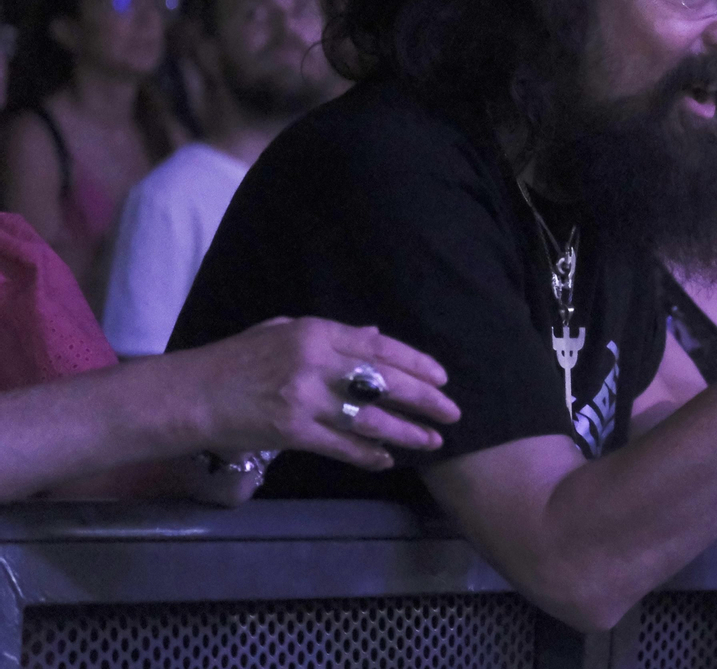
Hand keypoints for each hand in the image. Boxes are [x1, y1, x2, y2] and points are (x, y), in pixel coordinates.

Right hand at [183, 317, 461, 469]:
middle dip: (424, 398)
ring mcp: (304, 399)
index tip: (442, 376)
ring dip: (406, 432)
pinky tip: (388, 460)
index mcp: (315, 332)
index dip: (416, 362)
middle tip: (452, 412)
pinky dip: (368, 455)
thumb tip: (376, 335)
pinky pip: (341, 446)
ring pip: (370, 417)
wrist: (189, 395)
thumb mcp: (282, 331)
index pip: (379, 346)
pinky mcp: (292, 432)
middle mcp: (315, 363)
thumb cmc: (235, 360)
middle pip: (384, 380)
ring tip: (433, 442)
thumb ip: (332, 335)